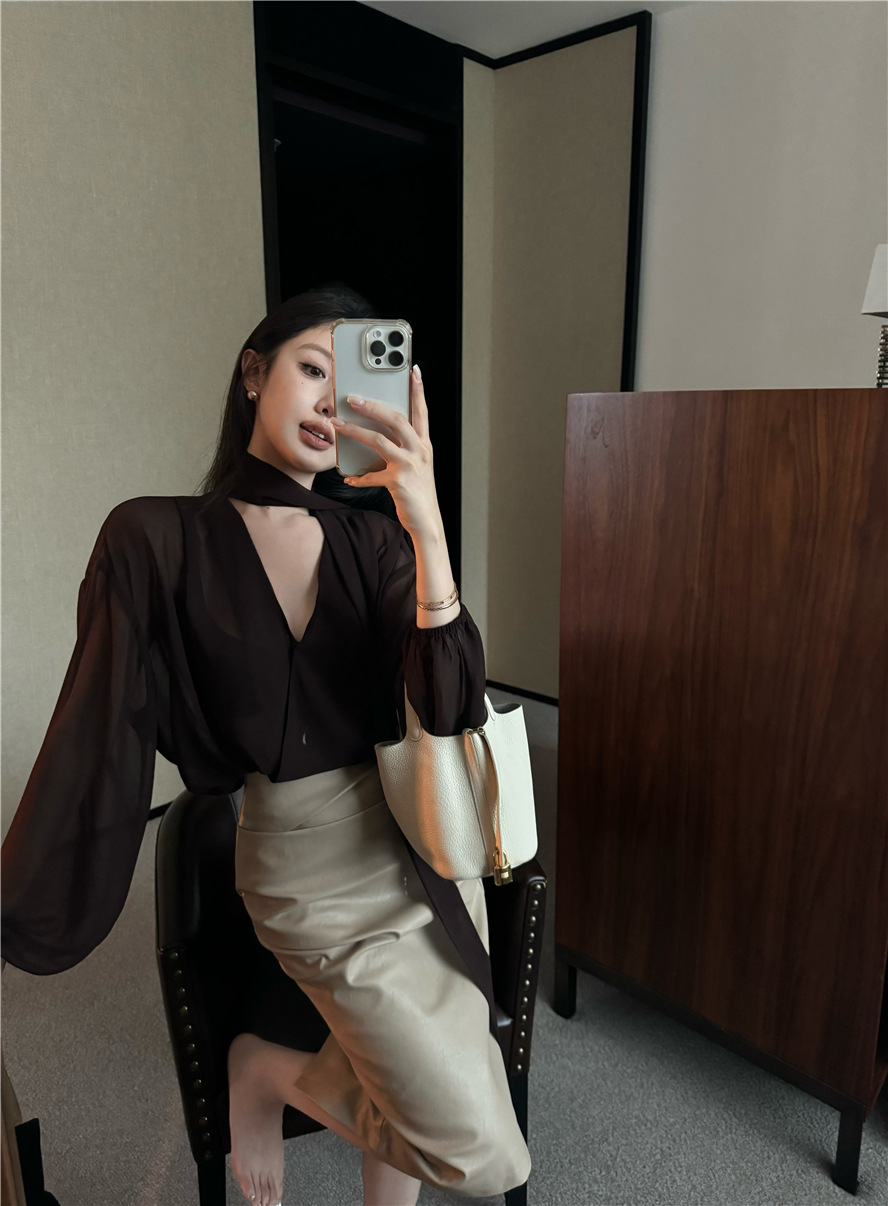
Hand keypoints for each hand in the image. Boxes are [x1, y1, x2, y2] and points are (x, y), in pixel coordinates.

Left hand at [330, 365, 441, 534]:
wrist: (427, 521)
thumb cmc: (418, 491)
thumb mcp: (417, 465)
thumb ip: (403, 448)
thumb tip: (377, 433)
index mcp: (424, 444)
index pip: (421, 411)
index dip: (418, 390)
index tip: (413, 370)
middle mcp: (420, 451)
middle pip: (396, 419)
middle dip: (373, 406)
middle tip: (353, 397)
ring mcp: (410, 466)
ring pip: (379, 441)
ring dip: (354, 431)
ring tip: (337, 423)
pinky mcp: (398, 482)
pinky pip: (371, 476)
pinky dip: (357, 477)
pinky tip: (348, 477)